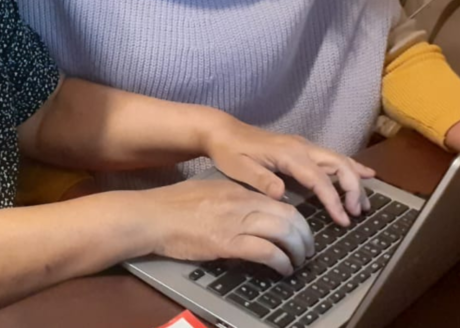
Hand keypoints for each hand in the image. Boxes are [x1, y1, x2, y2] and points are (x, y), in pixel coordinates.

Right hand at [142, 179, 312, 274]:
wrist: (152, 215)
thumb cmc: (173, 205)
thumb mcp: (208, 192)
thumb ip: (231, 199)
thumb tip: (249, 211)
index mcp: (239, 190)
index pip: (281, 203)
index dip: (298, 221)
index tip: (301, 233)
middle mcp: (242, 203)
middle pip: (289, 217)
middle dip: (304, 237)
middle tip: (307, 251)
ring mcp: (235, 222)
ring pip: (283, 233)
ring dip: (296, 251)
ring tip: (297, 262)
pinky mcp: (227, 242)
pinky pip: (266, 251)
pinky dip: (280, 262)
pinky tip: (282, 269)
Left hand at [202, 115, 374, 226]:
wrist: (222, 131)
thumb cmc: (229, 151)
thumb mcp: (239, 168)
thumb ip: (261, 180)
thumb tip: (282, 194)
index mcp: (288, 154)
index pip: (319, 178)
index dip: (333, 199)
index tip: (343, 220)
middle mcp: (301, 146)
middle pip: (338, 165)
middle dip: (352, 189)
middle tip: (356, 214)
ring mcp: (303, 145)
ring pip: (339, 159)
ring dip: (354, 180)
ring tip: (364, 204)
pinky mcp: (301, 147)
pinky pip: (332, 156)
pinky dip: (351, 166)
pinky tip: (366, 174)